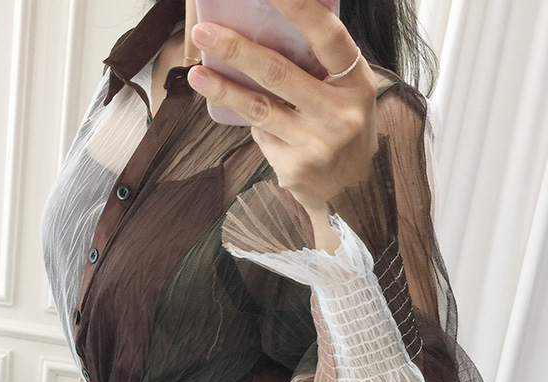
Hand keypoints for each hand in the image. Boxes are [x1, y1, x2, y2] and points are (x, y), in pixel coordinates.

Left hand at [187, 0, 377, 217]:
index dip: (300, 9)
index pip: (328, 37)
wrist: (353, 193)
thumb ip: (319, 65)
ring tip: (197, 74)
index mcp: (356, 82)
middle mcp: (339, 113)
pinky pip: (260, 134)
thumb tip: (265, 27)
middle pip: (279, 73)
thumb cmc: (343, 127)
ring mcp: (316, 144)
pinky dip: (250, 120)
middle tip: (204, 32)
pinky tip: (241, 111)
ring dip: (223, 88)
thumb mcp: (346, 92)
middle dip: (237, 49)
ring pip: (259, 108)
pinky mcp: (294, 167)